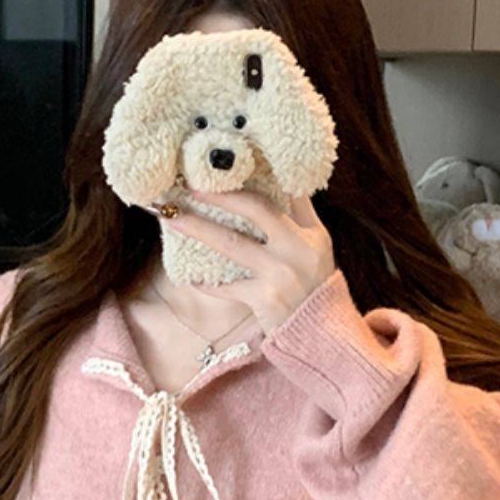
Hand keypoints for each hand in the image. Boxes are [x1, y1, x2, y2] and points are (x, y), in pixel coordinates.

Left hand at [157, 188, 336, 333]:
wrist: (325, 337)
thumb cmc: (314, 291)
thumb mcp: (317, 251)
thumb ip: (298, 220)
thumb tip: (273, 186)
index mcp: (313, 232)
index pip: (288, 190)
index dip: (259, 171)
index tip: (228, 163)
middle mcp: (300, 248)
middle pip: (256, 208)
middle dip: (220, 194)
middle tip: (191, 184)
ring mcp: (282, 273)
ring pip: (232, 243)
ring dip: (198, 228)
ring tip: (174, 218)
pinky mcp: (266, 298)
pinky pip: (227, 286)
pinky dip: (206, 282)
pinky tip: (189, 277)